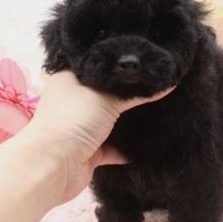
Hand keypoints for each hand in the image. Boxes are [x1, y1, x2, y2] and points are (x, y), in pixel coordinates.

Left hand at [20, 71, 173, 203]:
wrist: (54, 166)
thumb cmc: (74, 120)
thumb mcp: (107, 98)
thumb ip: (136, 92)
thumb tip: (169, 82)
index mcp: (69, 77)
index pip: (96, 62)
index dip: (117, 59)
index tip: (144, 54)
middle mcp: (73, 99)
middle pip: (105, 92)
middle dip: (127, 90)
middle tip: (157, 79)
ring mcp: (80, 126)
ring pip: (110, 119)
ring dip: (129, 119)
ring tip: (159, 106)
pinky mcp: (89, 151)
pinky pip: (114, 146)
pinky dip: (128, 146)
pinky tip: (150, 138)